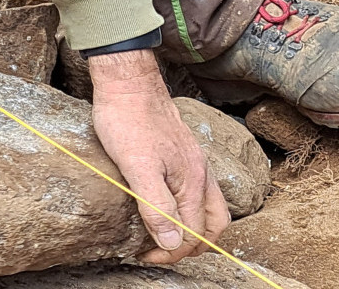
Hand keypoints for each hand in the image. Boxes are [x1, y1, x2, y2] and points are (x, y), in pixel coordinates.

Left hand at [89, 49, 229, 263]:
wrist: (128, 83)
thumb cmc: (127, 121)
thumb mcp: (136, 167)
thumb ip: (156, 206)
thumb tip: (173, 242)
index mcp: (192, 182)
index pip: (194, 233)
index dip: (171, 251)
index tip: (146, 256)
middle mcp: (200, 174)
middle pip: (212, 224)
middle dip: (192, 245)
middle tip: (162, 254)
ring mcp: (194, 163)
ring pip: (208, 206)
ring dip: (195, 228)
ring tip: (171, 237)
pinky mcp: (182, 153)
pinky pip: (196, 189)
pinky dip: (189, 207)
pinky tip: (170, 205)